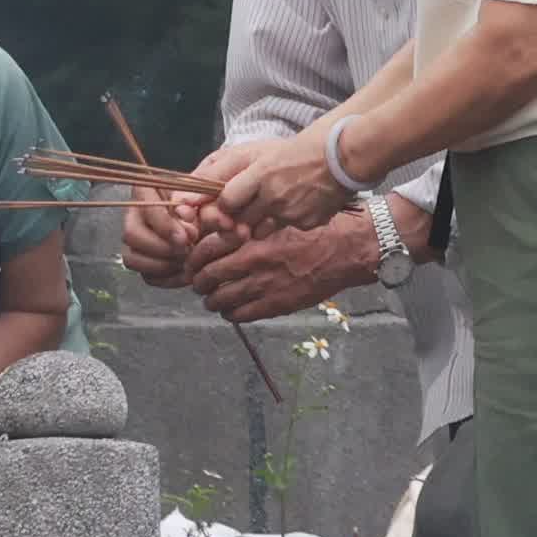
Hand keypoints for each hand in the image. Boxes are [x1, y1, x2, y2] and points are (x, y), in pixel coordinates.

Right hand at [120, 185, 210, 283]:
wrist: (210, 217)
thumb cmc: (205, 202)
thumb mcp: (204, 196)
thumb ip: (196, 204)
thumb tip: (186, 215)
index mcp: (145, 189)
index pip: (145, 207)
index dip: (165, 226)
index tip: (187, 237)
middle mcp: (133, 214)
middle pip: (131, 235)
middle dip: (162, 248)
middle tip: (187, 250)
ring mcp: (135, 240)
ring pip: (132, 258)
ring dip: (162, 265)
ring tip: (187, 262)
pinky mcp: (144, 261)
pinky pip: (146, 276)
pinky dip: (168, 278)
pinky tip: (187, 272)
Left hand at [192, 127, 348, 231]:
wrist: (338, 157)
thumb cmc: (291, 152)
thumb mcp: (253, 153)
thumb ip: (221, 172)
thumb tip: (190, 196)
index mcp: (260, 174)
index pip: (226, 201)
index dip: (222, 206)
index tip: (223, 205)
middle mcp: (275, 196)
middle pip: (240, 221)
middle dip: (236, 218)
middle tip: (243, 208)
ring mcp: (292, 213)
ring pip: (259, 231)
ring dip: (258, 223)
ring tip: (271, 204)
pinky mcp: (308, 224)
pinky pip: (284, 230)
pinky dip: (284, 222)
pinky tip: (294, 207)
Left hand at [194, 209, 386, 320]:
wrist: (346, 249)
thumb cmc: (312, 229)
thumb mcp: (276, 221)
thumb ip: (249, 229)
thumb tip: (222, 236)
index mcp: (252, 238)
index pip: (207, 249)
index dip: (193, 258)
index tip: (190, 261)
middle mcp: (255, 264)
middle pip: (209, 277)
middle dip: (197, 281)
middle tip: (195, 282)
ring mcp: (266, 287)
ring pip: (222, 300)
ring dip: (211, 301)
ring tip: (210, 298)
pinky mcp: (278, 305)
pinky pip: (243, 315)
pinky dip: (230, 314)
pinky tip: (230, 310)